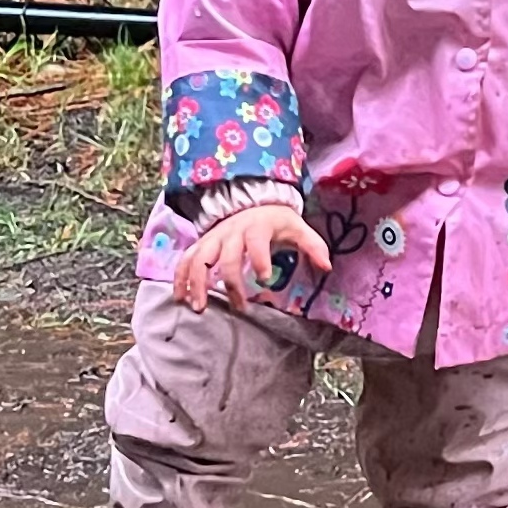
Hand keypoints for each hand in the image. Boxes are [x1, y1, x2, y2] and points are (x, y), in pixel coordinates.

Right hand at [174, 204, 332, 311]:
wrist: (250, 200)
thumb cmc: (275, 220)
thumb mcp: (297, 227)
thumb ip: (313, 245)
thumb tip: (327, 266)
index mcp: (256, 227)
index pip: (256, 242)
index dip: (260, 259)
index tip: (265, 279)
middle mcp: (230, 231)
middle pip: (226, 256)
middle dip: (230, 281)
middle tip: (238, 306)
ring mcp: (212, 238)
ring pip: (199, 259)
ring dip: (197, 283)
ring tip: (198, 307)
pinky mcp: (201, 244)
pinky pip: (185, 260)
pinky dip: (180, 277)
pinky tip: (179, 297)